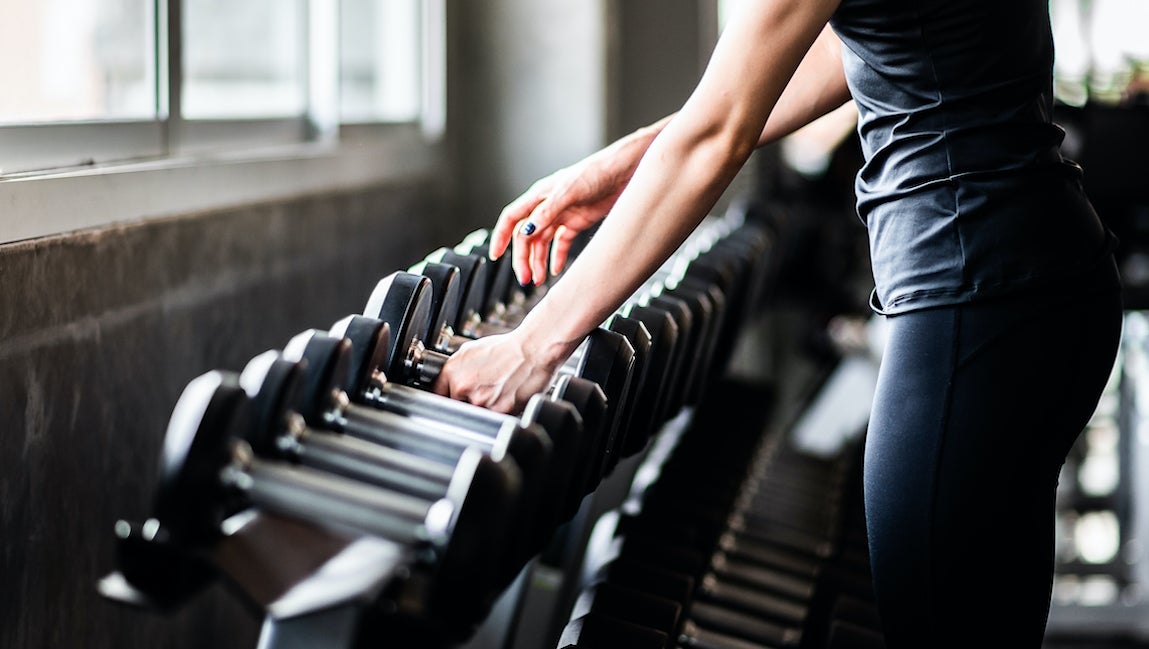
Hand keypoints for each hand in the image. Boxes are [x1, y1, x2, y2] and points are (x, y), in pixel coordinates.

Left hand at [431, 330, 563, 414]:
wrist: (534, 349)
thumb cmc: (508, 348)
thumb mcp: (472, 350)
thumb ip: (455, 369)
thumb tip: (444, 384)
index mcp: (452, 371)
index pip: (436, 395)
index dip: (444, 399)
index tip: (448, 402)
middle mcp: (463, 386)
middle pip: (455, 408)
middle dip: (466, 404)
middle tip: (481, 394)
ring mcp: (481, 400)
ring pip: (474, 415)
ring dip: (483, 410)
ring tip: (496, 394)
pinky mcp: (499, 410)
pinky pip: (493, 420)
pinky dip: (499, 413)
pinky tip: (506, 398)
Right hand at [489, 119, 668, 285]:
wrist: (628, 169)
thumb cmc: (599, 171)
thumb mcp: (570, 191)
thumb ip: (548, 210)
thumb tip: (527, 230)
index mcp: (540, 195)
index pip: (512, 218)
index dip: (501, 237)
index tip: (496, 256)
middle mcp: (548, 205)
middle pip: (527, 236)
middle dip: (523, 258)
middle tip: (526, 279)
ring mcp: (563, 214)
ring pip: (542, 242)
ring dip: (538, 261)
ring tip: (539, 280)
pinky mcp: (578, 221)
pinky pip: (561, 243)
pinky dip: (556, 257)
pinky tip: (555, 270)